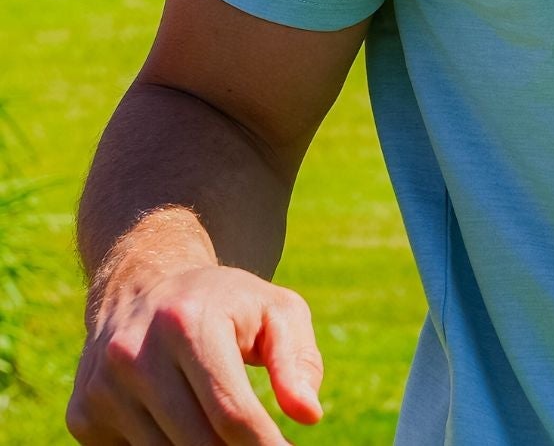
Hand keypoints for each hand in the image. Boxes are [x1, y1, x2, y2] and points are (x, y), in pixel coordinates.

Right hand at [66, 264, 323, 443]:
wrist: (144, 286)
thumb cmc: (225, 302)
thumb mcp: (275, 310)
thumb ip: (296, 359)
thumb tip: (308, 414)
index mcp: (187, 323)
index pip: (231, 412)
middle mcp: (135, 355)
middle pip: (198, 444)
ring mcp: (102, 389)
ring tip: (230, 436)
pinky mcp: (83, 415)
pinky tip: (183, 425)